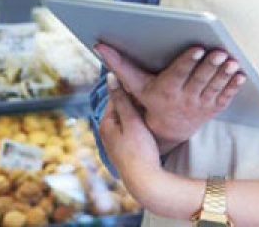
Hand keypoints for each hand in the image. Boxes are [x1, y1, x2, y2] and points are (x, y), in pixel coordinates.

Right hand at [95, 43, 244, 150]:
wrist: (166, 131)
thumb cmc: (149, 100)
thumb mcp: (134, 85)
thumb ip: (119, 64)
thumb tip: (99, 45)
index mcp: (166, 90)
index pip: (178, 74)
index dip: (188, 62)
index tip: (197, 48)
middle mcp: (184, 99)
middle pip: (199, 80)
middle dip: (211, 66)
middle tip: (221, 52)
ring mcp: (200, 105)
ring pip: (214, 87)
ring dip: (225, 75)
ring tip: (232, 61)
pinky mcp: (213, 108)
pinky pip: (225, 97)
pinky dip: (234, 86)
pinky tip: (241, 74)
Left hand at [98, 73, 167, 204]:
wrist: (145, 182)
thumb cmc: (139, 151)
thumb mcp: (132, 121)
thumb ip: (122, 99)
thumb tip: (110, 76)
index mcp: (105, 123)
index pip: (116, 97)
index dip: (130, 89)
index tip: (145, 83)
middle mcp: (107, 132)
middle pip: (121, 107)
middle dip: (134, 100)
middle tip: (152, 94)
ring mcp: (115, 141)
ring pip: (127, 118)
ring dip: (138, 112)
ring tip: (153, 106)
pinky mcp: (124, 148)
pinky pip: (131, 128)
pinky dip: (139, 123)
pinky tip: (150, 122)